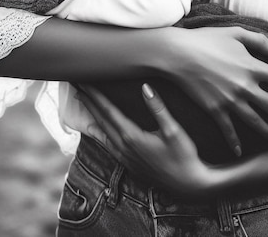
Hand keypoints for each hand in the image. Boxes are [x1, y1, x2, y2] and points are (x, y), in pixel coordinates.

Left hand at [78, 84, 215, 195]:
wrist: (189, 186)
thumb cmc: (184, 157)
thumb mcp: (174, 130)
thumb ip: (158, 108)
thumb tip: (145, 87)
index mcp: (132, 137)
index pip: (108, 111)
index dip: (95, 95)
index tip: (84, 81)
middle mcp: (124, 148)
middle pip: (100, 120)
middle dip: (89, 101)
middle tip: (78, 85)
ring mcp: (125, 158)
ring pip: (102, 132)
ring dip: (92, 115)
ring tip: (83, 101)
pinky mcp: (129, 164)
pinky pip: (107, 144)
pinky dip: (98, 132)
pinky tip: (97, 129)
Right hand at [164, 25, 267, 156]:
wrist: (178, 54)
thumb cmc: (206, 39)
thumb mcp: (235, 33)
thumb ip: (260, 42)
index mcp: (252, 67)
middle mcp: (245, 87)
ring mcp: (230, 101)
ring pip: (256, 121)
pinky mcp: (215, 110)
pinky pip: (228, 130)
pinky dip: (234, 142)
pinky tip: (239, 151)